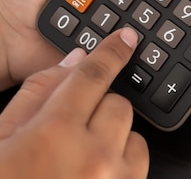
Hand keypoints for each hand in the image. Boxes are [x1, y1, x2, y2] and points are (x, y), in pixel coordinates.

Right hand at [0, 28, 148, 178]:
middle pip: (117, 104)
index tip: (124, 39)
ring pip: (133, 133)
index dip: (110, 53)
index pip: (93, 77)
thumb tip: (73, 62)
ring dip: (112, 135)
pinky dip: (122, 158)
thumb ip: (36, 95)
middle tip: (69, 126)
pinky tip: (92, 171)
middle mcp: (93, 155)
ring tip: (77, 155)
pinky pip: (138, 162)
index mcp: (53, 135)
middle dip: (97, 106)